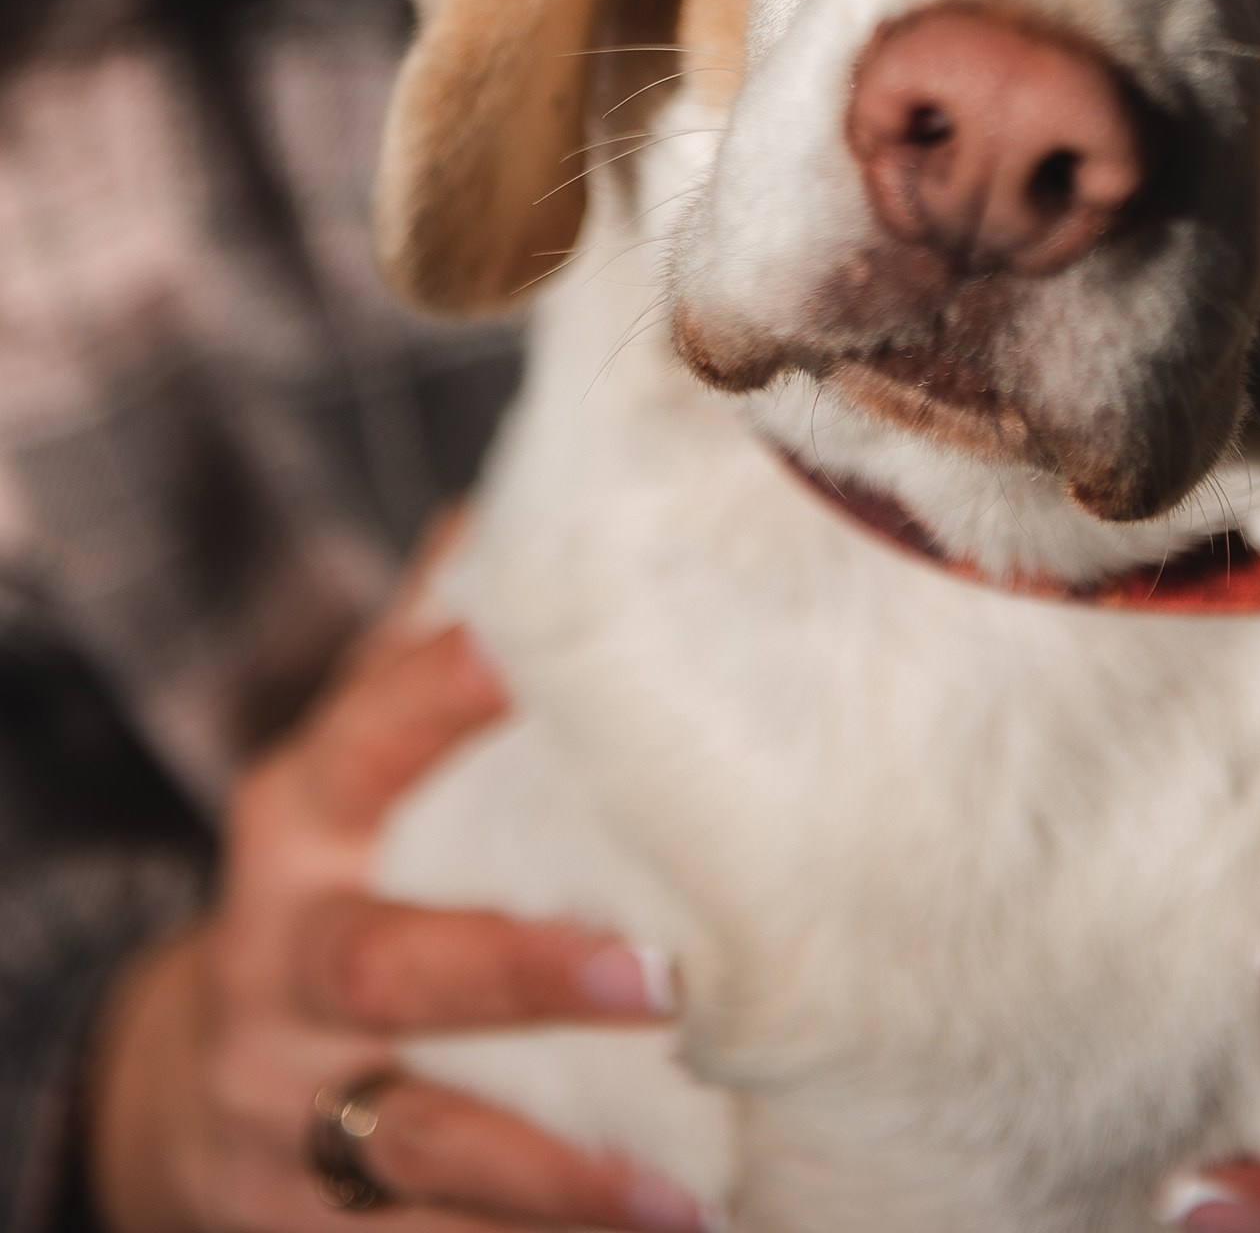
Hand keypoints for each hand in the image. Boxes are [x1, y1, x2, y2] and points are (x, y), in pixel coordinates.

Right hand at [86, 611, 714, 1232]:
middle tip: (665, 973)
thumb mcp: (352, 760)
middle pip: (389, 963)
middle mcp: (283, 959)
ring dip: (549, 1171)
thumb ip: (428, 646)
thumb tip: (526, 493)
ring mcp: (288, 1099)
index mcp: (299, 819)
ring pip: (417, 1141)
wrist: (188, 1085)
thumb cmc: (334, 875)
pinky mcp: (309, 1217)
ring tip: (678, 1195)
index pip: (370, 740)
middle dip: (521, 973)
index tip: (544, 657)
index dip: (447, 692)